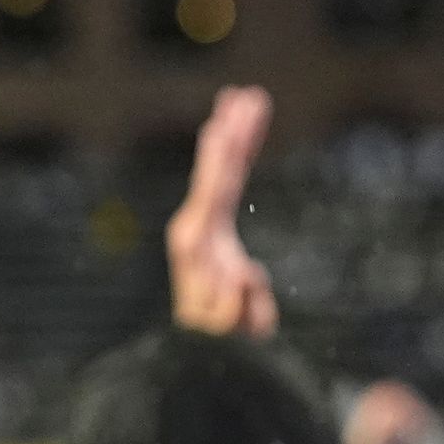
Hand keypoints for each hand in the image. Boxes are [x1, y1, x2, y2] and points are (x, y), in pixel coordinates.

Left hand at [167, 85, 279, 336]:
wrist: (200, 348)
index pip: (214, 186)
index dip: (225, 154)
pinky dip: (237, 155)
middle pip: (218, 168)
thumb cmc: (216, 337)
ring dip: (237, 135)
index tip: (227, 120)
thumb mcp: (225, 326)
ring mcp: (205, 225)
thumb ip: (235, 305)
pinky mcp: (216, 229)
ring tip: (247, 99)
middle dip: (234, 131)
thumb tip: (244, 272)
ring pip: (223, 170)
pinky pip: (229, 182)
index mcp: (196, 241)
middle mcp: (196, 225)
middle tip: (247, 95)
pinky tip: (238, 133)